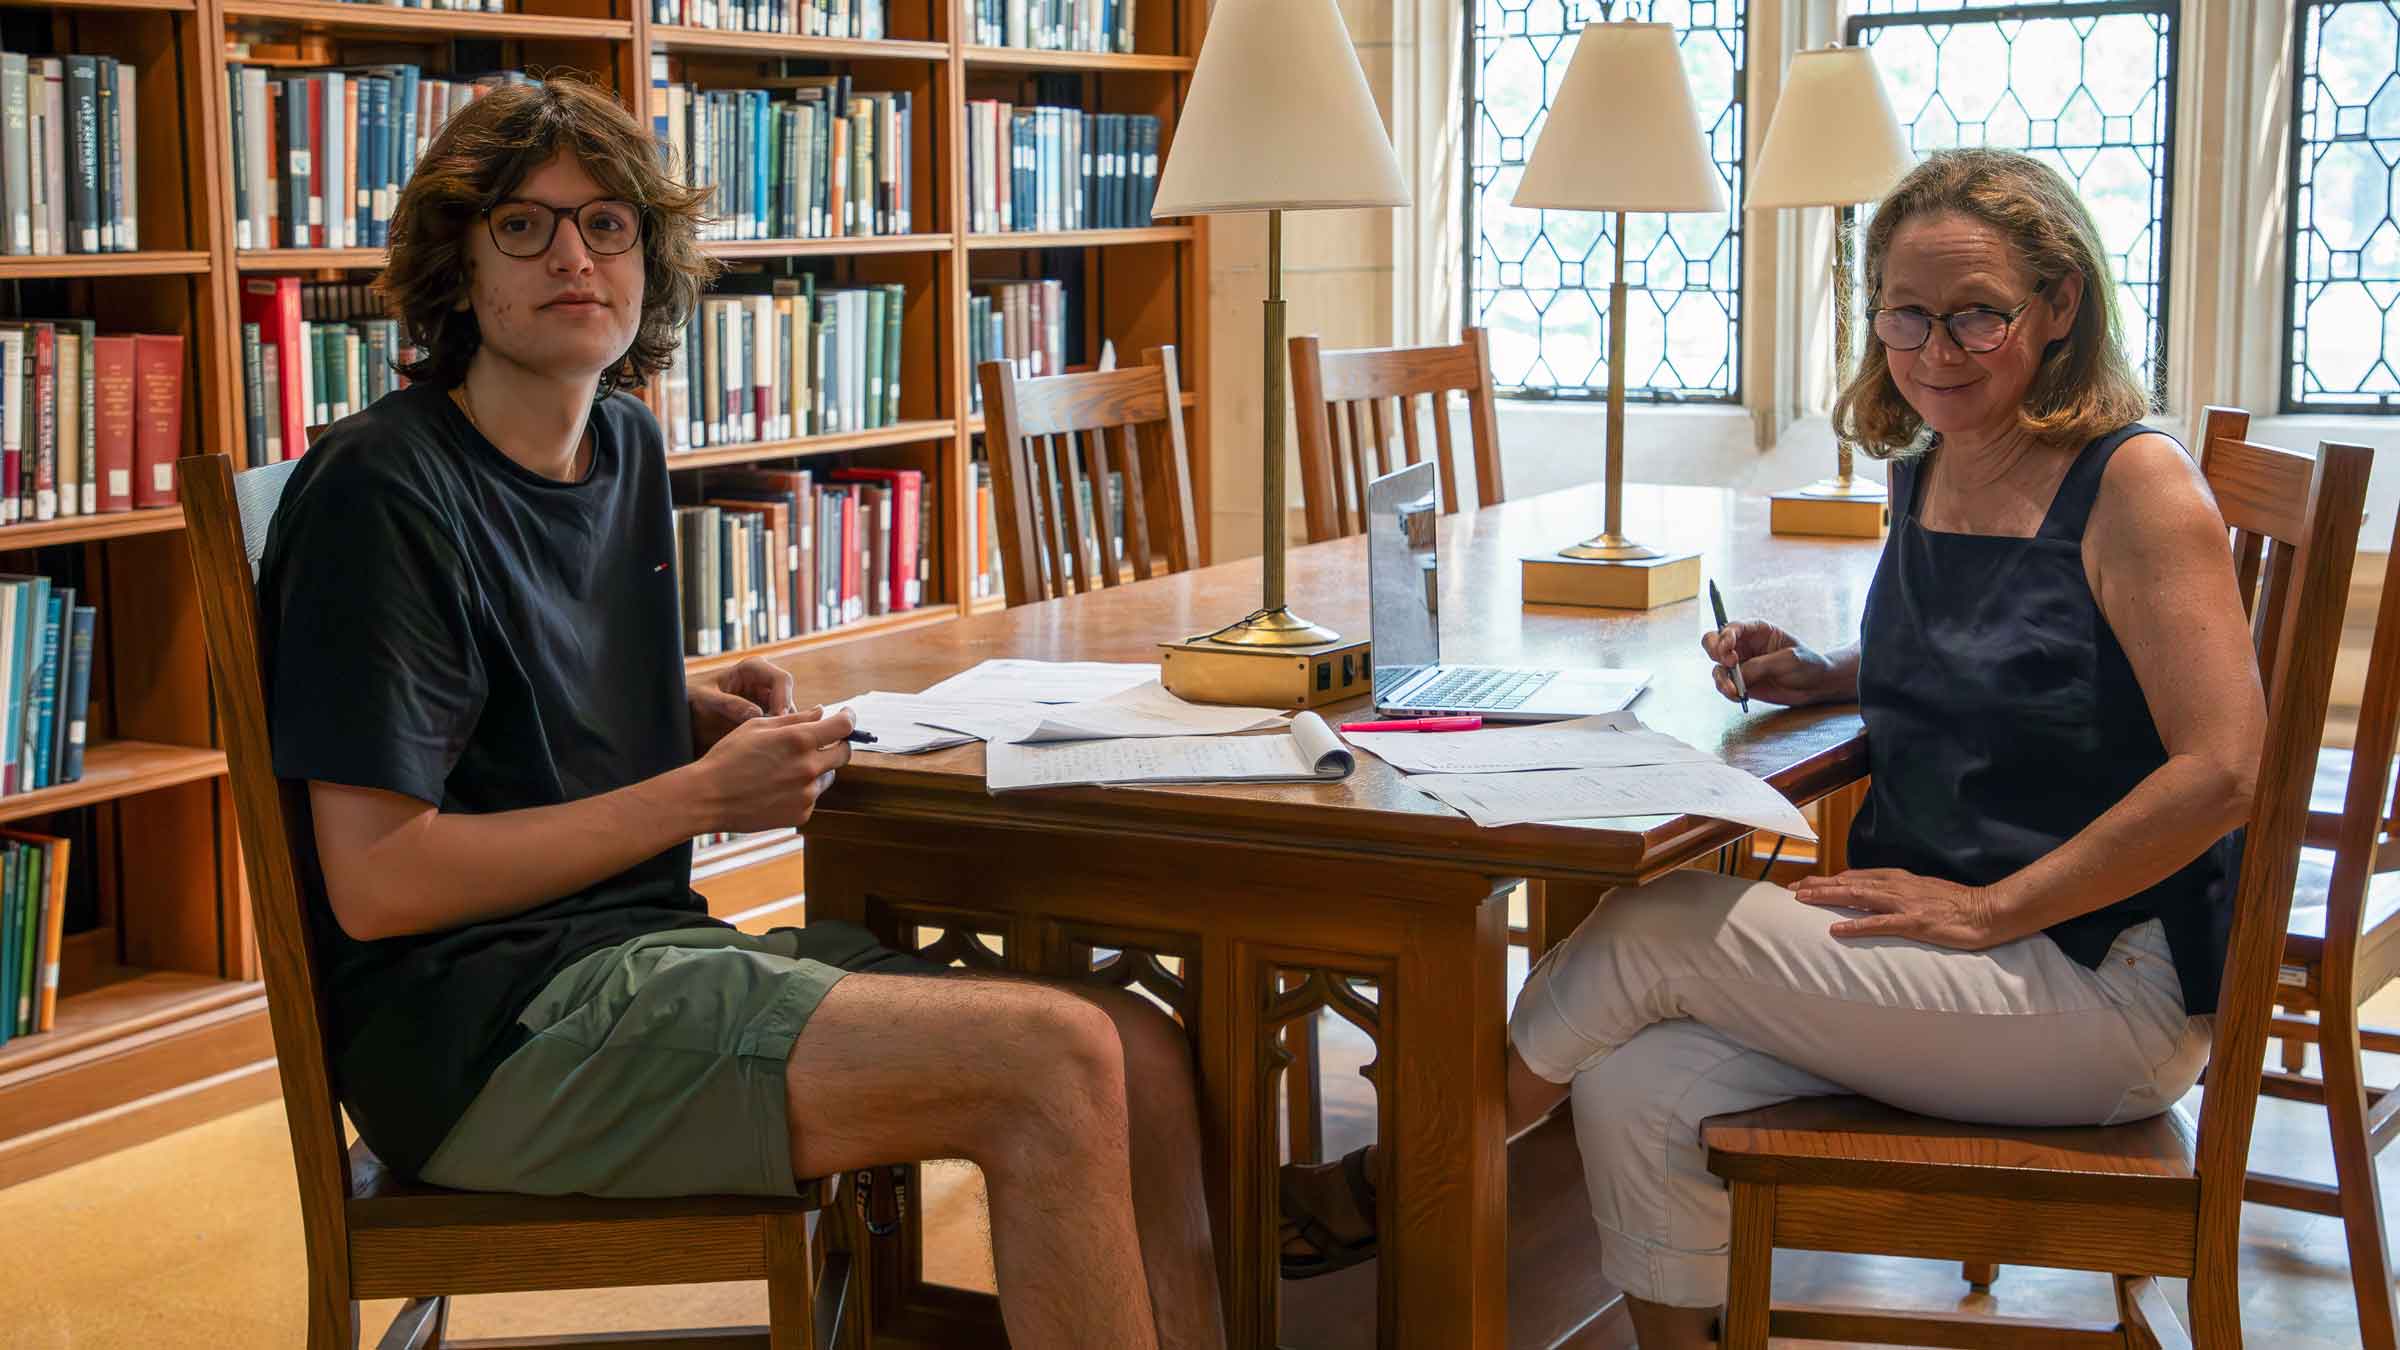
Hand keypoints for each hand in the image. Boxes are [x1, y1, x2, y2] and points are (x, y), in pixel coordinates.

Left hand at [690, 657, 798, 754]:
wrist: (683, 714)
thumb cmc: (691, 699)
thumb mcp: (705, 699)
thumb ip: (728, 704)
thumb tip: (756, 714)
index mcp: (752, 668)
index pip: (781, 679)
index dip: (784, 698)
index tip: (777, 719)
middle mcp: (764, 682)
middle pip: (788, 699)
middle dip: (785, 718)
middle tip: (774, 739)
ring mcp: (767, 701)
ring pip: (787, 716)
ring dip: (781, 730)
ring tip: (767, 746)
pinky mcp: (765, 717)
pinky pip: (778, 728)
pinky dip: (775, 738)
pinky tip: (764, 749)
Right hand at [691, 706, 855, 834]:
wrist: (708, 797)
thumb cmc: (728, 757)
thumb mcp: (758, 727)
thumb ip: (795, 719)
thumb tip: (821, 712)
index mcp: (799, 740)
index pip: (843, 727)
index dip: (849, 719)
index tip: (847, 716)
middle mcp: (808, 768)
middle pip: (844, 753)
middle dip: (838, 744)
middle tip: (824, 742)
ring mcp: (806, 794)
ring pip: (828, 777)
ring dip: (818, 769)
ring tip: (787, 768)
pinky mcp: (800, 814)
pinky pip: (812, 798)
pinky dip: (802, 791)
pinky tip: (777, 788)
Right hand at [1701, 620, 1841, 707]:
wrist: (1816, 686)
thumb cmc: (1807, 665)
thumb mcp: (1788, 660)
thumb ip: (1761, 665)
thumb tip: (1738, 675)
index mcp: (1757, 630)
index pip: (1732, 628)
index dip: (1725, 637)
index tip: (1729, 650)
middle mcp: (1744, 645)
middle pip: (1713, 642)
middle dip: (1715, 652)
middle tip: (1730, 664)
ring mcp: (1741, 664)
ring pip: (1717, 667)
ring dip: (1721, 678)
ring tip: (1734, 690)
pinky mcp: (1741, 682)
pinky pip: (1724, 685)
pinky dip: (1727, 691)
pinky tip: (1739, 696)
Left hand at [1791, 868, 2004, 949]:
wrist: (1988, 911)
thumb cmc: (1958, 904)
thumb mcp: (1924, 891)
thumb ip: (1900, 891)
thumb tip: (1877, 895)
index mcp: (1899, 879)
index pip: (1856, 876)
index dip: (1829, 879)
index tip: (1805, 883)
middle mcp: (1897, 886)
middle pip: (1849, 883)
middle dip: (1819, 885)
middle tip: (1792, 889)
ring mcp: (1904, 904)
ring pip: (1857, 897)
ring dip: (1828, 897)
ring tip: (1804, 900)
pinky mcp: (1914, 923)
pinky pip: (1879, 924)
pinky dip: (1855, 926)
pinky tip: (1835, 930)